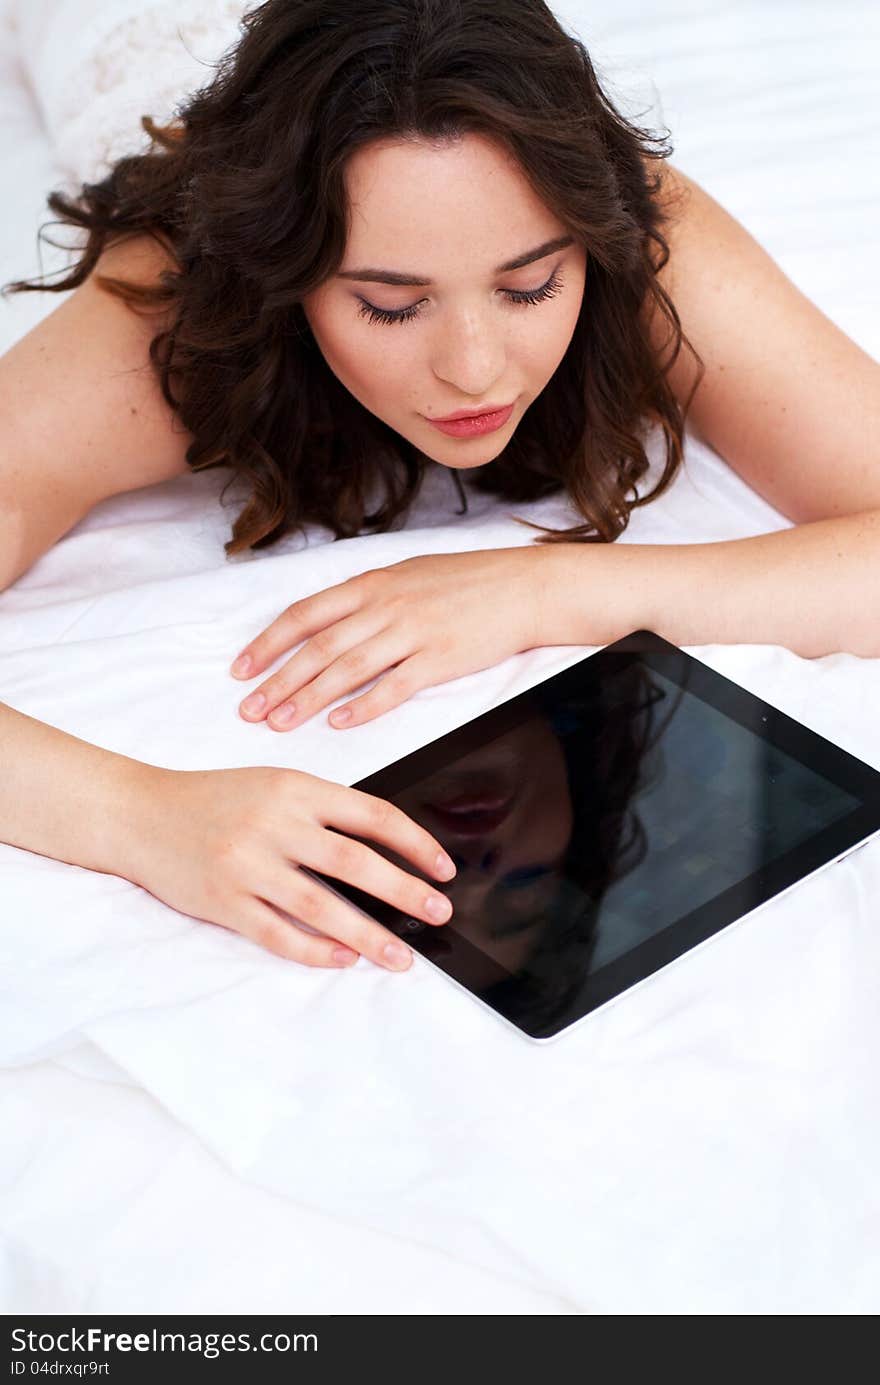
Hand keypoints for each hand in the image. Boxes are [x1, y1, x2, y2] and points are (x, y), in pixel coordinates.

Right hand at [121, 764, 458, 970]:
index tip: (444, 868)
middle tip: (439, 912)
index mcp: (295, 788)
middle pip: (355, 863)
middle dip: (405, 891)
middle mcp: (274, 824)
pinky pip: (279, 934)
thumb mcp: (274, 785)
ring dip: (369, 935)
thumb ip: (322, 810)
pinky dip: (315, 950)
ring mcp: (248, 866)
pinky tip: (344, 959)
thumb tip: (387, 847)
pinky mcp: (224, 902)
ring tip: (402, 955)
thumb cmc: (215, 799)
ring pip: (322, 907)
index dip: (415, 843)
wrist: (141, 814)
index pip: (372, 815)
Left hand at [230, 549, 543, 731]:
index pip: (305, 615)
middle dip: (278, 681)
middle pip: (318, 647)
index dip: (268, 643)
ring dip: (309, 698)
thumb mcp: (405, 575)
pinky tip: (339, 723)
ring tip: (280, 723)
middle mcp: (385, 607)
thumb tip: (324, 621)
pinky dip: (364, 707)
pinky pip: (394, 687)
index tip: (241, 669)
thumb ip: (364, 598)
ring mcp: (412, 633)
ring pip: (347, 669)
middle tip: (249, 710)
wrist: (521, 588)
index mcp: (371, 584)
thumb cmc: (463, 582)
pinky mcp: (440, 659)